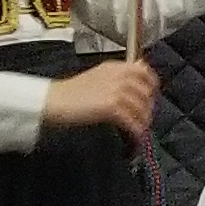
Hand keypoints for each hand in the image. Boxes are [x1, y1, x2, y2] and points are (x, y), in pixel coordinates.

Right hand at [39, 59, 158, 142]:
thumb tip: (136, 82)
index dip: (151, 85)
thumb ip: (116, 77)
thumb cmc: (71, 92)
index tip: (150, 97)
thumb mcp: (97, 76)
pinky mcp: (111, 107)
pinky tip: (134, 138)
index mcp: (116, 67)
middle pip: (146, 92)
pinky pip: (132, 121)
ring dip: (143, 122)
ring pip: (141, 109)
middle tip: (144, 118)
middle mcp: (119, 76)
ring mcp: (116, 91)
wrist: (53, 100)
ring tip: (139, 131)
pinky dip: (136, 132)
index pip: (144, 71)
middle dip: (148, 107)